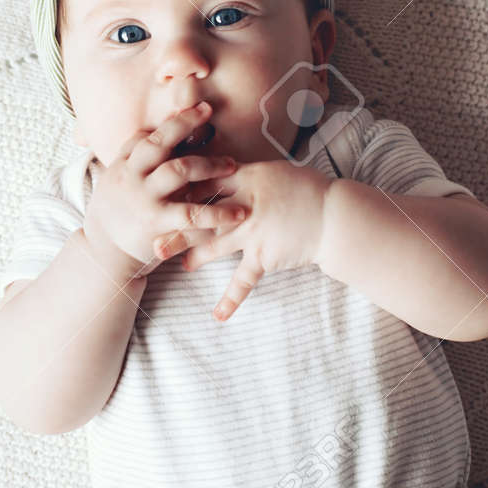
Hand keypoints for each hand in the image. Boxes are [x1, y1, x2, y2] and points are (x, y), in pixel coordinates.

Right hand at [81, 101, 247, 281]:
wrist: (103, 254)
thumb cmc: (115, 214)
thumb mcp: (114, 180)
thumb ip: (132, 157)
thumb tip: (150, 130)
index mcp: (123, 166)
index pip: (146, 136)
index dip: (172, 121)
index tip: (197, 109)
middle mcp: (132, 177)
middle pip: (160, 143)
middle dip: (186, 124)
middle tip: (210, 113)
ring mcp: (144, 199)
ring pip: (179, 170)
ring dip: (209, 165)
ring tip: (232, 166)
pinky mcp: (157, 224)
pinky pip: (192, 214)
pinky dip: (216, 213)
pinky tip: (236, 213)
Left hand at [166, 160, 331, 320]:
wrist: (334, 215)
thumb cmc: (304, 190)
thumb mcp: (272, 172)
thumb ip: (242, 175)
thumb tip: (214, 173)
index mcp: (246, 178)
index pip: (206, 183)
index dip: (182, 191)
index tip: (162, 198)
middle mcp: (245, 204)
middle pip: (202, 215)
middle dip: (176, 228)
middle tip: (152, 240)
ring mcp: (254, 231)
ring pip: (214, 245)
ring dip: (194, 257)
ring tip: (179, 267)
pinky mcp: (265, 256)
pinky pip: (244, 280)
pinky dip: (231, 300)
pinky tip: (218, 316)